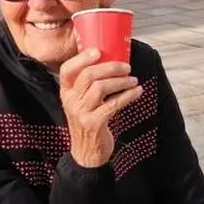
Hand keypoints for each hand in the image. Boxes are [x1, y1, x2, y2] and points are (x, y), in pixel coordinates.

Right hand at [59, 48, 142, 167]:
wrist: (86, 152)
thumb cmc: (88, 122)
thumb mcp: (82, 102)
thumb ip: (89, 86)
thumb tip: (112, 62)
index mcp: (66, 92)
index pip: (67, 70)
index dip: (82, 58)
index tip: (98, 51)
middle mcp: (70, 100)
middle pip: (88, 76)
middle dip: (110, 68)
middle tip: (127, 67)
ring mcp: (81, 112)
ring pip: (101, 87)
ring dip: (121, 81)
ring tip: (133, 80)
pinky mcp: (94, 123)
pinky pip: (113, 104)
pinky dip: (128, 95)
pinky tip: (137, 92)